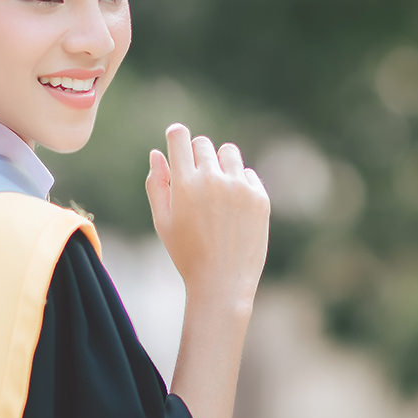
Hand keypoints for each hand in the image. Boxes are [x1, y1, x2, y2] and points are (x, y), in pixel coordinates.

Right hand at [146, 123, 269, 307]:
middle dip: (197, 154)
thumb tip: (157, 153)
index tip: (177, 140)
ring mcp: (239, 187)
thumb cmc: (187, 253)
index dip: (176, 135)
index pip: (180, 136)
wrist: (222, 282)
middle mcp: (213, 180)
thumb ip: (157, 184)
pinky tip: (234, 209)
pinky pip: (248, 174)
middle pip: (203, 143)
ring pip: (228, 152)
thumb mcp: (163, 221)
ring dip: (220, 163)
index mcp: (185, 184)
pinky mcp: (260, 197)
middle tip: (196, 180)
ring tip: (217, 189)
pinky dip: (240, 183)